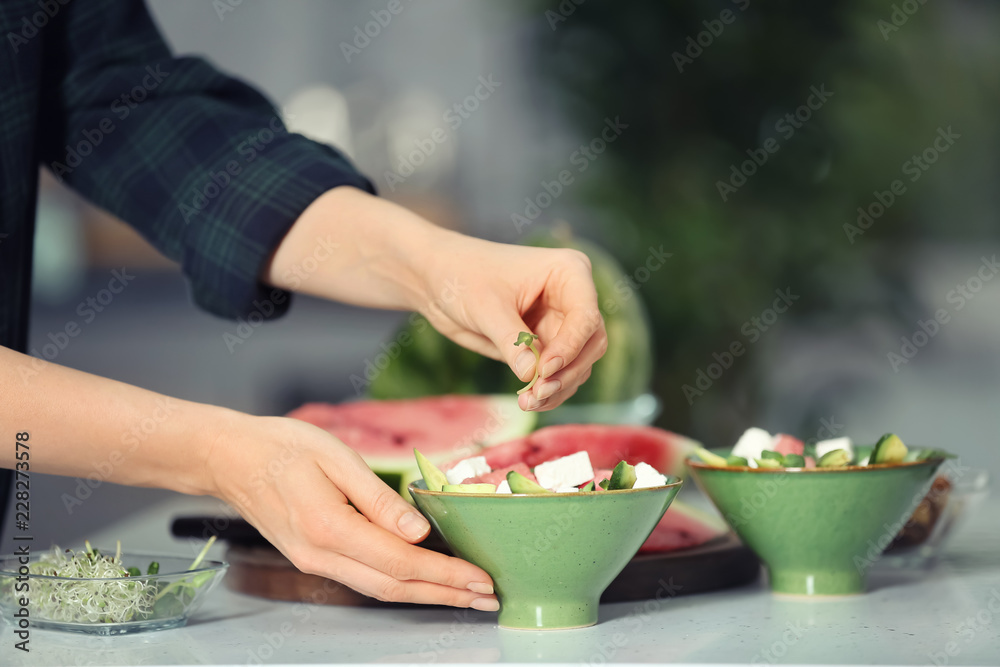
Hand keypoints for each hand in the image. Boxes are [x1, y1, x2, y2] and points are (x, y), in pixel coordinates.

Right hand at [207, 414, 498, 608]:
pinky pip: (364, 579)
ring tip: (465, 595)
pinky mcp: (312, 558)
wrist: (229, 459)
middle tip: (488, 598)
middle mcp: (321, 555)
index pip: (400, 561)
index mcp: (329, 527)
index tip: (480, 579)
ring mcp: (314, 562)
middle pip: (394, 587)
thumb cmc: (282, 447)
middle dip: (445, 595)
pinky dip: (400, 583)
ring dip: (426, 594)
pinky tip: (423, 579)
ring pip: (379, 589)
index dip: (444, 574)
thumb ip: (379, 499)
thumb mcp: (336, 458)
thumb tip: (420, 532)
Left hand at [418, 234, 607, 411]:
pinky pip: (559, 375)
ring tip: (527, 401)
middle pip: (591, 345)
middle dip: (567, 373)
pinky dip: (548, 391)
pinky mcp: (546, 345)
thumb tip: (533, 375)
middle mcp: (573, 298)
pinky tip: (527, 400)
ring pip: (578, 365)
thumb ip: (512, 341)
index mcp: (569, 273)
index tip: (544, 370)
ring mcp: (561, 323)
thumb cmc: (464, 276)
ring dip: (558, 388)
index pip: (586, 317)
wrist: (439, 278)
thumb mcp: (486, 307)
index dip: (570, 347)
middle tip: (537, 393)